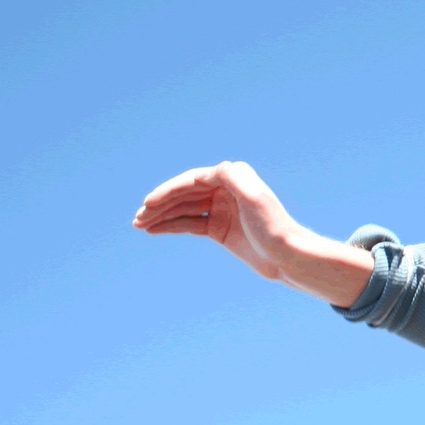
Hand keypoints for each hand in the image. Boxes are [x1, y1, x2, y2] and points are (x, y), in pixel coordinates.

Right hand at [133, 161, 373, 305]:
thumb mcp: (255, 198)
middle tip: (137, 218)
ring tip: (138, 224)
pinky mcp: (219, 228)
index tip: (149, 203)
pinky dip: (171, 226)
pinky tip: (153, 229)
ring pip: (184, 209)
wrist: (286, 256)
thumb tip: (215, 168)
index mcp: (233, 177)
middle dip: (160, 204)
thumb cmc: (273, 226)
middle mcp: (226, 190)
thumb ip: (234, 178)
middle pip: (185, 194)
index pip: (192, 180)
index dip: (169, 190)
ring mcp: (221, 209)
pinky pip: (189, 223)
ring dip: (160, 215)